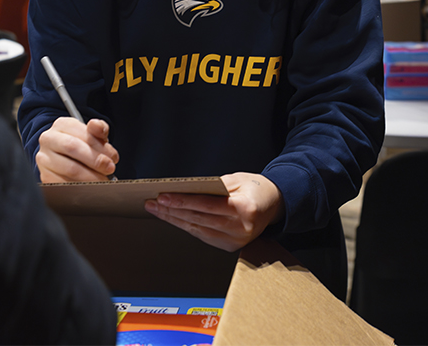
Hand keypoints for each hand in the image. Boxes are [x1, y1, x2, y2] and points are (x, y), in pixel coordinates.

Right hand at [36, 117, 118, 182]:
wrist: (62, 158)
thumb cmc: (80, 145)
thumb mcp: (91, 134)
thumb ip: (99, 129)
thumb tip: (97, 126)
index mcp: (61, 124)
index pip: (82, 133)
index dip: (100, 147)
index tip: (113, 157)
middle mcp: (48, 139)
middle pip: (73, 148)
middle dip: (95, 160)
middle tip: (109, 169)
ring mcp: (44, 158)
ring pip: (69, 168)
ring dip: (91, 176)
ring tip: (102, 179)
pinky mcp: (44, 176)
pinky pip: (64, 183)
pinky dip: (80, 187)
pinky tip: (90, 186)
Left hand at [143, 172, 283, 250]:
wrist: (274, 205)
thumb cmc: (255, 189)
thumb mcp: (236, 180)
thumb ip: (212, 187)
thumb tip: (184, 191)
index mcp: (244, 209)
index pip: (206, 206)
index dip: (182, 202)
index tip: (163, 197)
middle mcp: (240, 228)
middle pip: (198, 219)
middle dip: (172, 211)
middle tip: (153, 203)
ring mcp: (236, 240)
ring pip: (197, 230)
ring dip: (175, 220)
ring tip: (157, 210)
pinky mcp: (231, 246)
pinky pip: (203, 235)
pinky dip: (187, 226)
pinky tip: (173, 219)